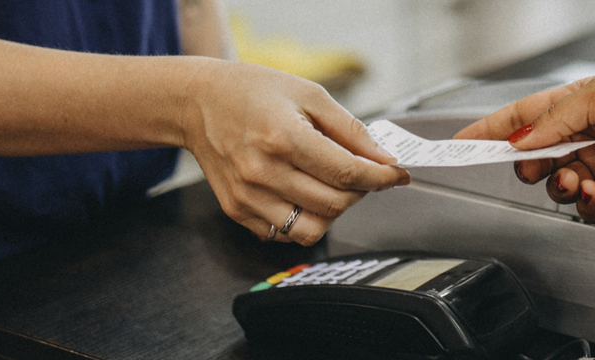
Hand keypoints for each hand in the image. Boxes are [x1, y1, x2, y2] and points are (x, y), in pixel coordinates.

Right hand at [183, 60, 409, 244]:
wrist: (197, 103)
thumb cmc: (253, 92)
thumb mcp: (309, 95)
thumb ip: (350, 129)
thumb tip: (384, 158)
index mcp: (283, 137)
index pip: (347, 173)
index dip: (380, 177)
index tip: (396, 175)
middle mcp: (263, 171)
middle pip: (334, 205)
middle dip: (359, 192)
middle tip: (361, 174)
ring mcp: (247, 196)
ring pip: (311, 230)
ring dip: (332, 212)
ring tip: (330, 187)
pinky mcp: (237, 210)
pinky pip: (284, 234)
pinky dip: (303, 219)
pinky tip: (302, 193)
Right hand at [454, 66, 594, 223]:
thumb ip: (555, 120)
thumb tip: (522, 140)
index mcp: (576, 107)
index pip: (521, 119)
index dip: (489, 131)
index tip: (462, 144)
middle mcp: (584, 139)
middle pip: (532, 158)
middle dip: (525, 164)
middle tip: (533, 163)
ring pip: (554, 186)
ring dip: (556, 183)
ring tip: (574, 176)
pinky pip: (582, 209)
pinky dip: (581, 203)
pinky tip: (592, 190)